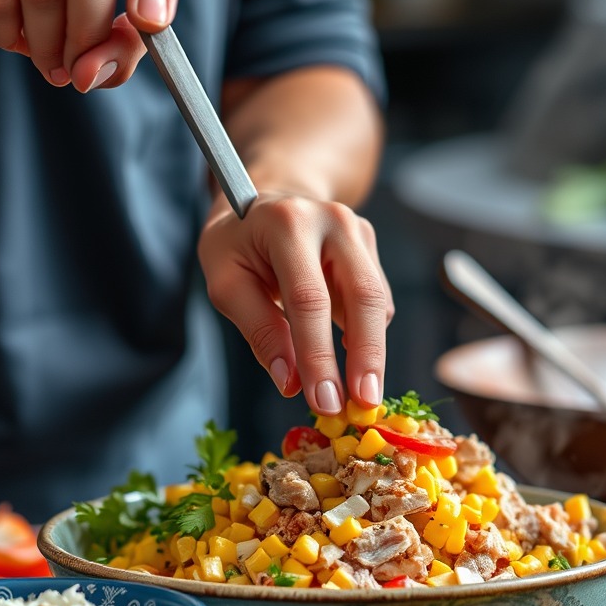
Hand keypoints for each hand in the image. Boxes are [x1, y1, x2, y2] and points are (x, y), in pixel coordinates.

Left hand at [198, 192, 393, 415]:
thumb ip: (259, 331)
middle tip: (364, 405)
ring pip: (378, 302)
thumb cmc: (239, 244)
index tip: (325, 402)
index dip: (319, 355)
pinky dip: (366, 333)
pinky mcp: (372, 247)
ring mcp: (358, 230)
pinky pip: (378, 301)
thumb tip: (291, 382)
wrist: (267, 199)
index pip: (308, 299)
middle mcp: (333, 220)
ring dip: (370, 352)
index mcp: (288, 223)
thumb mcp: (226, 283)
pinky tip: (347, 349)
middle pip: (364, 296)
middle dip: (367, 356)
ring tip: (354, 392)